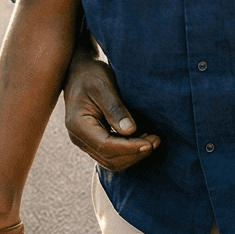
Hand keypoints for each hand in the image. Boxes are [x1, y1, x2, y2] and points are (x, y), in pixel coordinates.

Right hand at [63, 53, 159, 170]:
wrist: (79, 72)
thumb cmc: (91, 75)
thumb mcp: (103, 86)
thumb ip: (115, 108)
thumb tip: (131, 130)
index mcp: (78, 125)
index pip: (106, 146)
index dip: (130, 147)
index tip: (151, 142)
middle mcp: (79, 138)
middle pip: (109, 159)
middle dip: (135, 153)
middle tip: (157, 140)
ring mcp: (86, 142)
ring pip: (112, 161)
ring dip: (134, 155)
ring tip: (153, 140)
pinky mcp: (95, 141)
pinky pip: (112, 155)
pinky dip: (129, 151)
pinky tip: (144, 139)